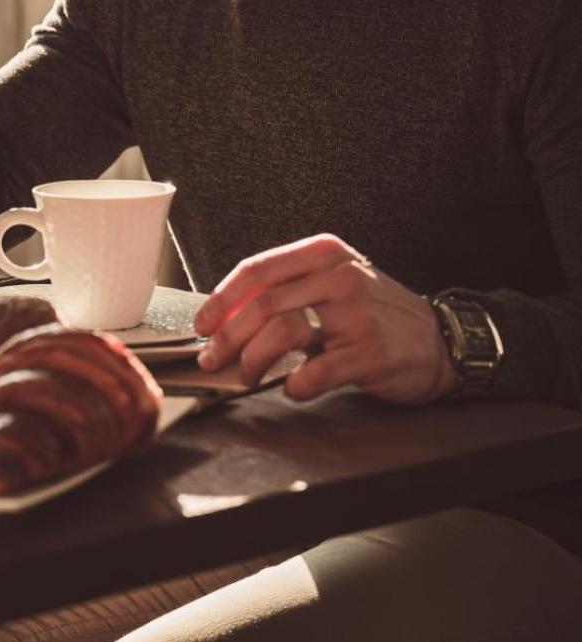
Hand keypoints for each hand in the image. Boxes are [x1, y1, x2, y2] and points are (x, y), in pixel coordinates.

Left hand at [194, 234, 455, 404]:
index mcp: (324, 253)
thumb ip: (289, 290)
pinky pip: (315, 372)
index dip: (222, 300)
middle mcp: (339, 276)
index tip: (202, 325)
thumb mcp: (334, 283)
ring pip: (282, 333)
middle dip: (228, 337)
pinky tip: (293, 388)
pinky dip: (295, 386)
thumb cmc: (375, 314)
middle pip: (263, 304)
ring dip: (253, 361)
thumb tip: (227, 316)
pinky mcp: (369, 352)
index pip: (257, 270)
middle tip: (213, 360)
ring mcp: (356, 314)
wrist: (439, 340)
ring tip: (247, 375)